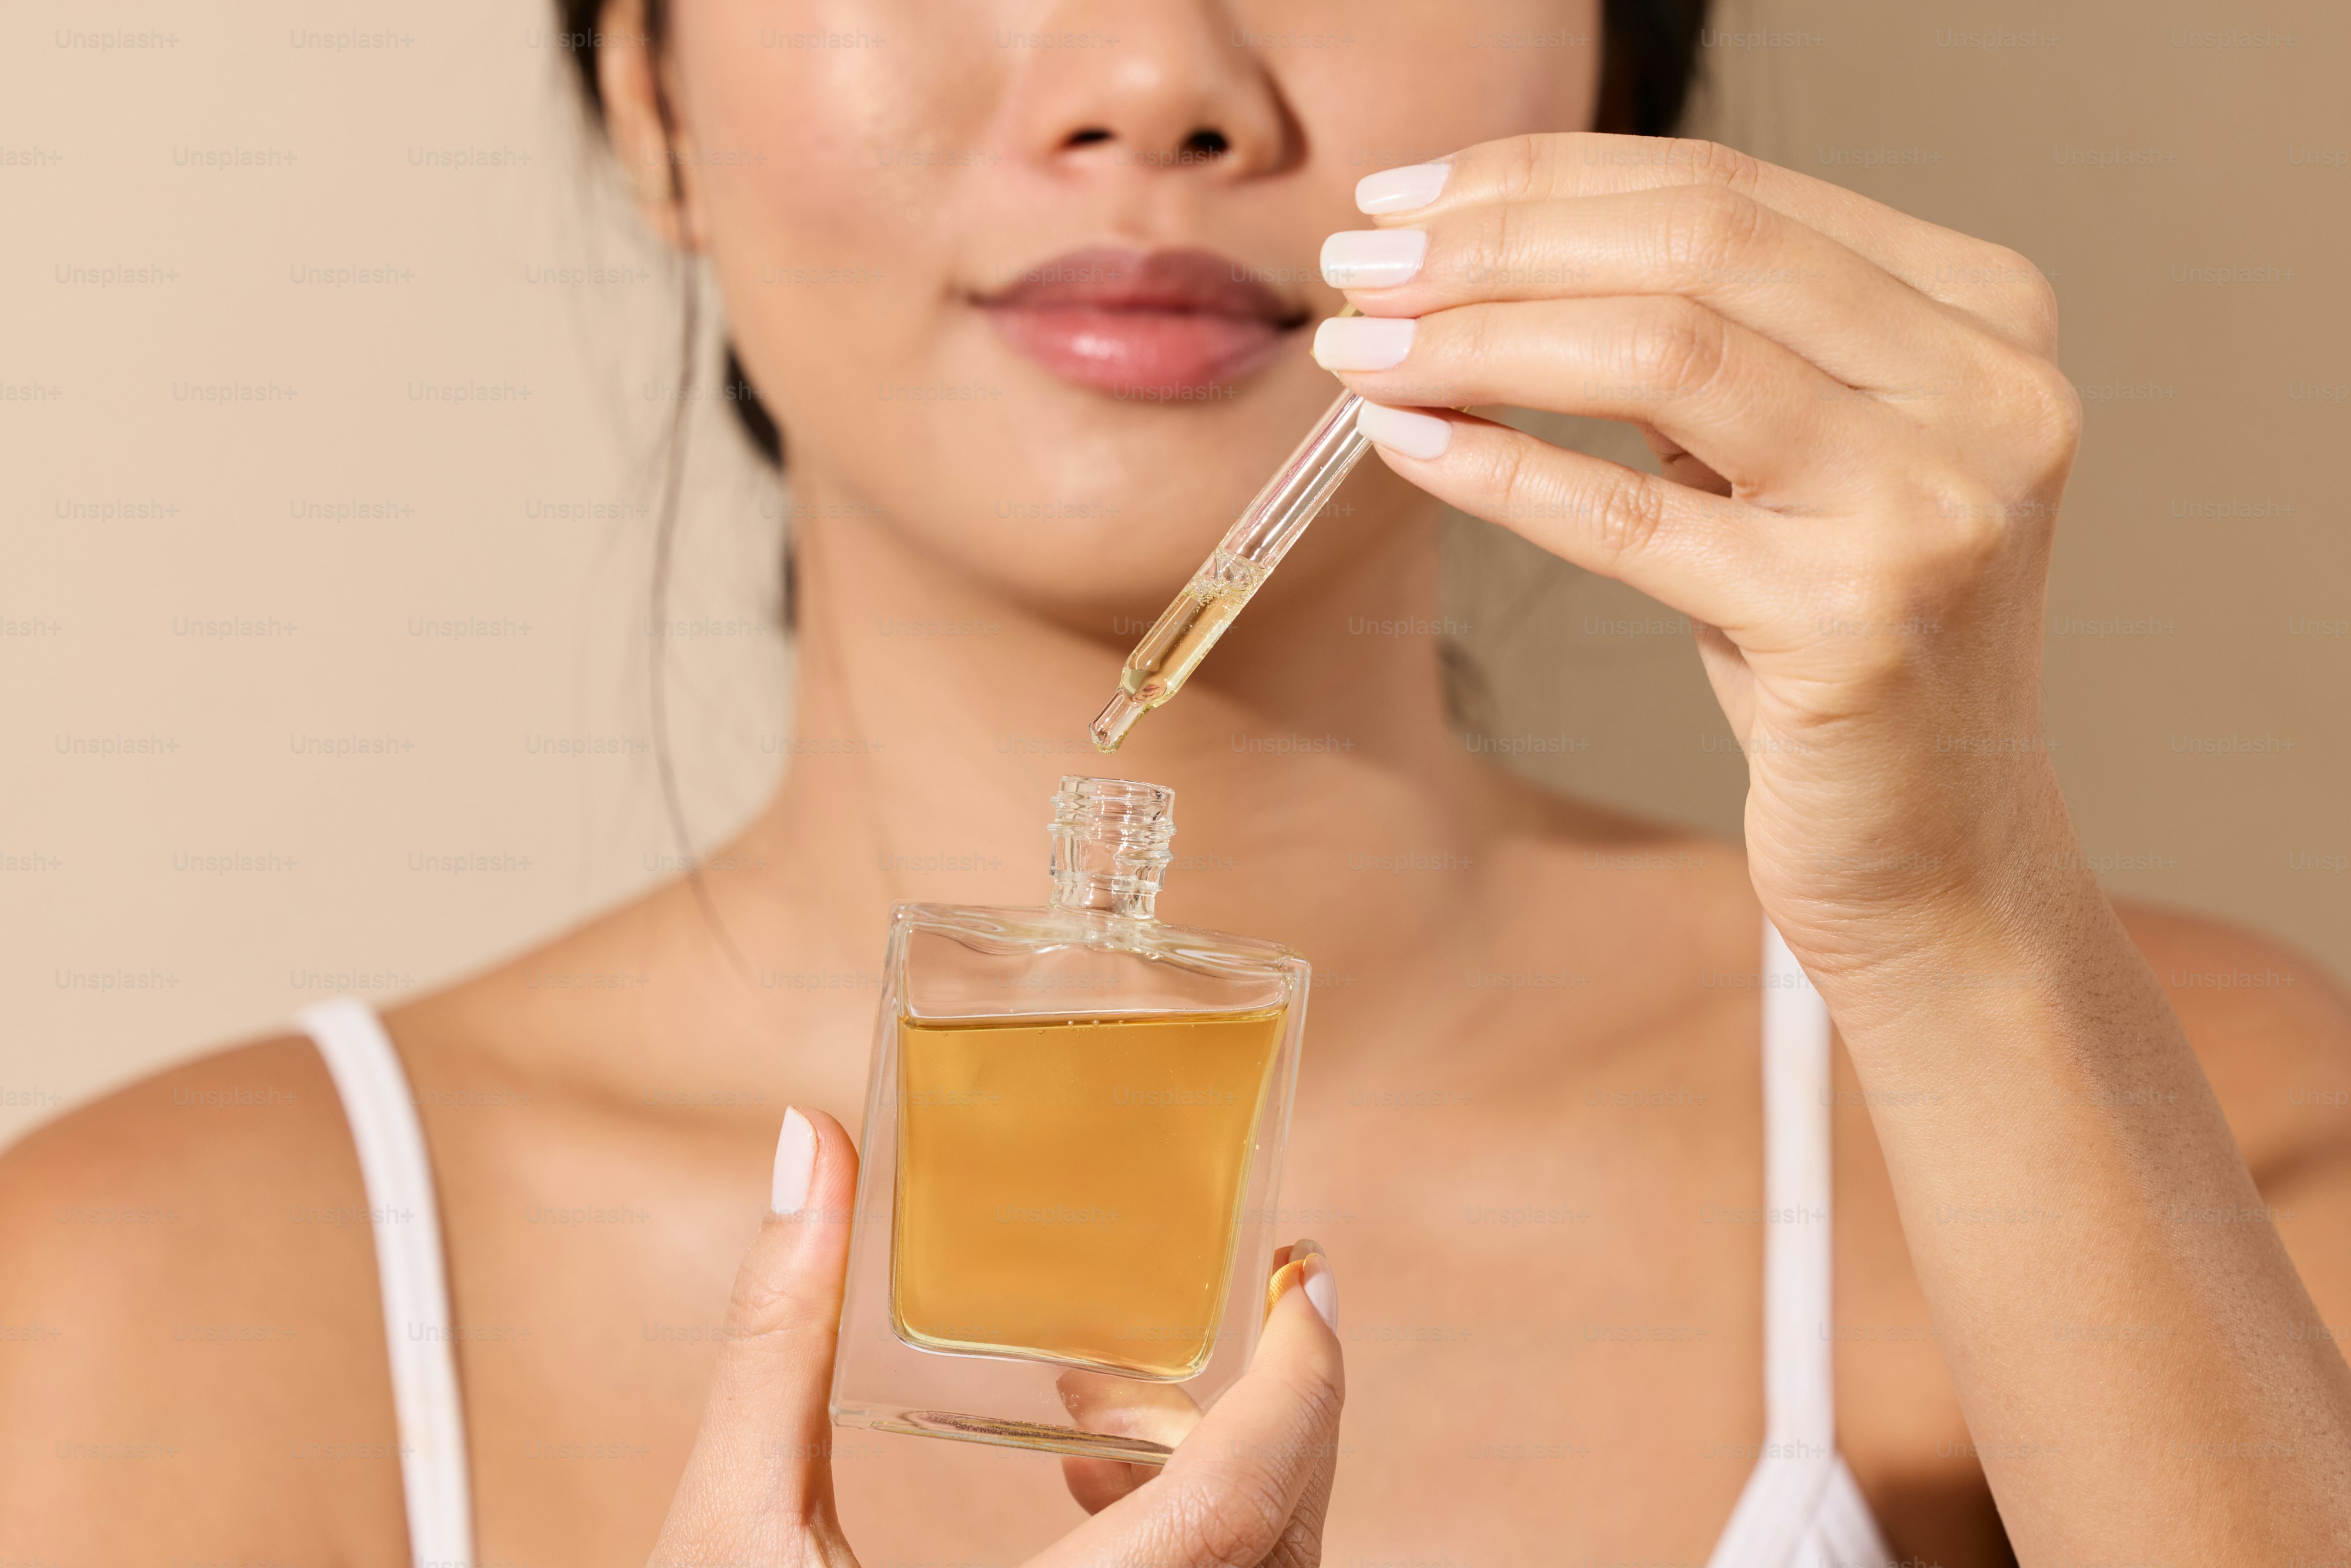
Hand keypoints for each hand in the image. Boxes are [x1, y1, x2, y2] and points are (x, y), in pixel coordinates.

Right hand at [649, 1108, 1344, 1567]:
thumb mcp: (728, 1528)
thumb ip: (776, 1335)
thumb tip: (809, 1148)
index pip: (1241, 1501)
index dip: (1306, 1376)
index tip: (1311, 1273)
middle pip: (1275, 1542)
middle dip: (1262, 1412)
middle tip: (1218, 1314)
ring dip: (1219, 1483)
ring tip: (1094, 1414)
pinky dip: (1194, 1547)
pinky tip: (1086, 1499)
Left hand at [1317, 135, 2083, 998]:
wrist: (1934, 851)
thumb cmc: (1829, 644)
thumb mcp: (1782, 462)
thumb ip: (1694, 344)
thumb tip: (1469, 254)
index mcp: (1982, 310)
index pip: (1726, 188)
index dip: (1542, 177)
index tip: (1402, 197)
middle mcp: (1988, 386)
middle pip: (1694, 245)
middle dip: (1495, 244)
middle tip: (1354, 265)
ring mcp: (1935, 503)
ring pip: (1662, 357)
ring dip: (1477, 341)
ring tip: (1358, 352)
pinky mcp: (1860, 626)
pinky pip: (1633, 519)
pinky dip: (1501, 469)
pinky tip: (1407, 443)